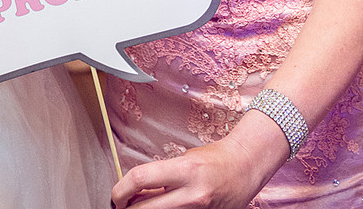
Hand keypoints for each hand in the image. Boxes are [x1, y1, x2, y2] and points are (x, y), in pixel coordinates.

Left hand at [111, 132, 279, 208]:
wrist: (245, 168)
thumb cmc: (214, 159)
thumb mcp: (184, 160)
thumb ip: (160, 177)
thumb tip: (134, 193)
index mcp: (186, 170)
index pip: (140, 179)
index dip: (120, 189)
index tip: (117, 194)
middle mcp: (193, 194)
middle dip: (128, 208)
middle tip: (124, 205)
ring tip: (147, 204)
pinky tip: (165, 207)